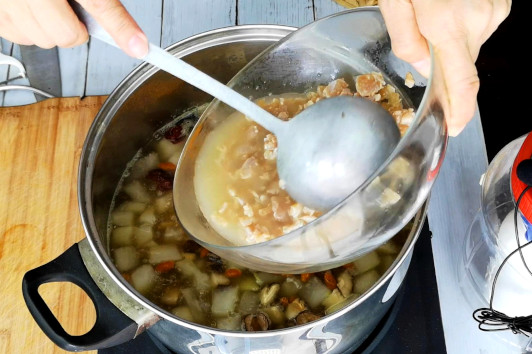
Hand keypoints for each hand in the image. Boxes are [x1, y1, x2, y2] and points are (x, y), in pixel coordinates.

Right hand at [0, 0, 147, 57]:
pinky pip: (18, 37)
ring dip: (52, 30)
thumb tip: (114, 15)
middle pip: (66, 35)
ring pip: (42, 40)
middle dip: (76, 30)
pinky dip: (29, 29)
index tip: (139, 46)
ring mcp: (7, 0)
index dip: (121, 28)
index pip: (99, 4)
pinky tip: (31, 9)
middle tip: (75, 11)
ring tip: (49, 5)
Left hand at [379, 0, 510, 135]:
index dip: (461, 110)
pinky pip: (479, 27)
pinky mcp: (500, 1)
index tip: (455, 127)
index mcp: (449, 24)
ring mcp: (496, 8)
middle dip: (442, 64)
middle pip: (462, 65)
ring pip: (470, 46)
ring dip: (450, 41)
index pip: (462, 82)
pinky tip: (449, 6)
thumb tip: (421, 67)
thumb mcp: (394, 1)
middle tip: (422, 35)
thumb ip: (405, 39)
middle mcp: (480, 19)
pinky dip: (462, 26)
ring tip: (434, 11)